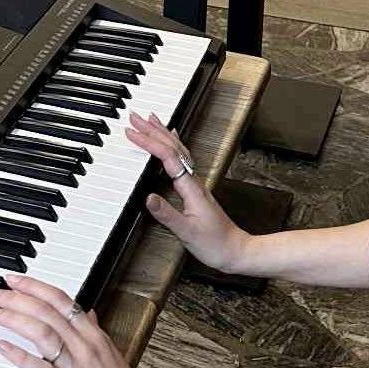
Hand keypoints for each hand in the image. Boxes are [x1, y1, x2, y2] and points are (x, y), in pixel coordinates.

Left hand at [0, 274, 162, 367]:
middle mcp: (85, 346)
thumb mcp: (113, 358)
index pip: (61, 299)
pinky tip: (3, 347)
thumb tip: (89, 313)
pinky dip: (20, 355)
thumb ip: (96, 333)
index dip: (34, 286)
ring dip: (13, 318)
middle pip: (46, 310)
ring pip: (42, 331)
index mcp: (95, 337)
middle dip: (16, 296)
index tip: (13, 279)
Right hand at [123, 111, 253, 273]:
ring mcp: (195, 184)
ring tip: (150, 120)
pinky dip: (173, 146)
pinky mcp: (195, 189)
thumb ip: (167, 214)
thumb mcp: (187, 232)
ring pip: (178, 150)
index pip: (167, 157)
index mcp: (191, 187)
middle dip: (153, 130)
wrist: (236, 251)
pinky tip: (171, 143)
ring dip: (163, 134)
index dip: (149, 142)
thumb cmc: (214, 243)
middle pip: (173, 147)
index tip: (132, 132)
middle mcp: (194, 181)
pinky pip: (182, 159)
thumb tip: (148, 196)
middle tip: (135, 117)